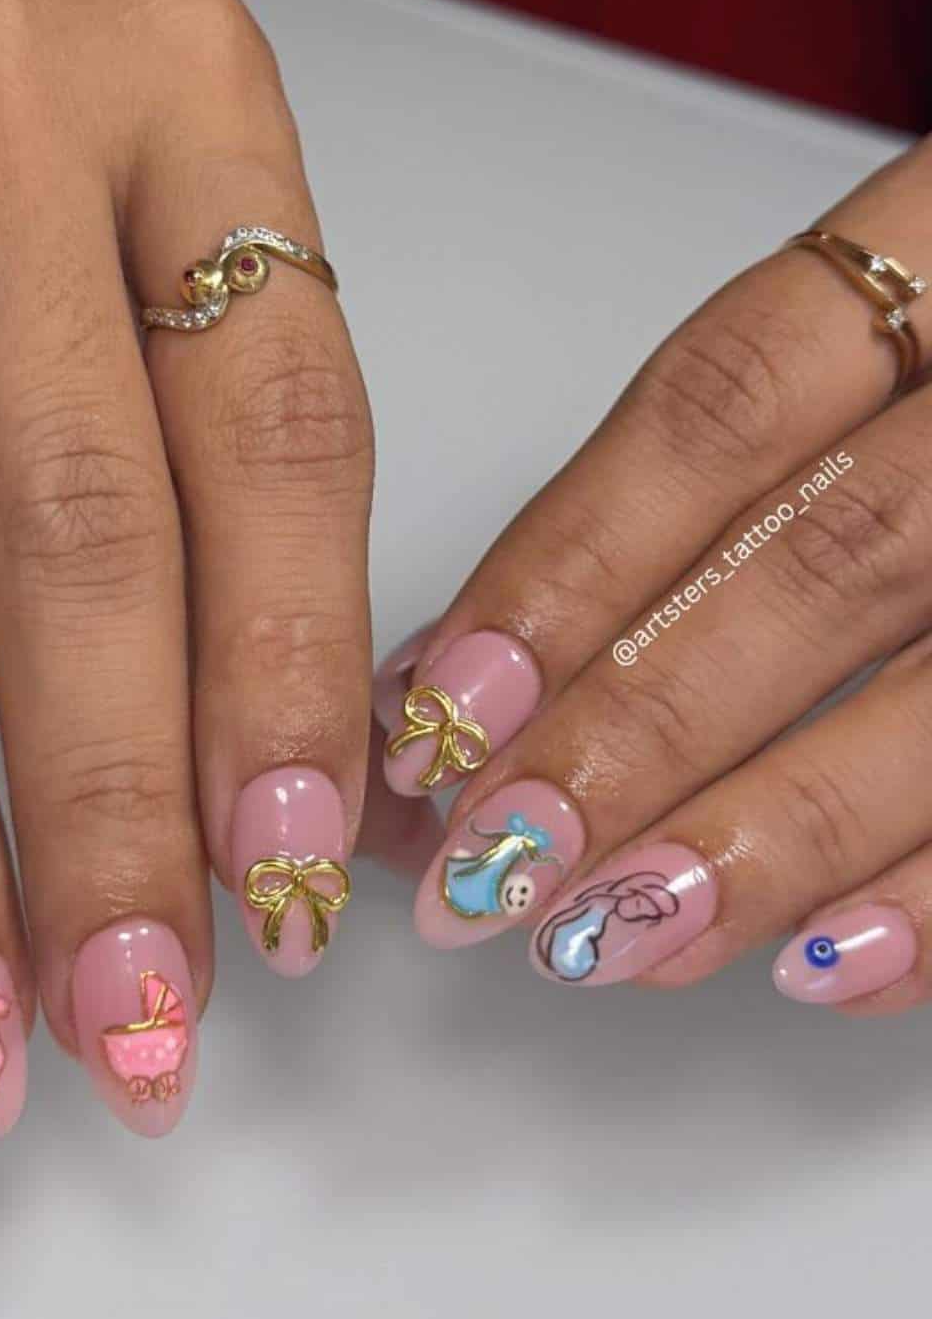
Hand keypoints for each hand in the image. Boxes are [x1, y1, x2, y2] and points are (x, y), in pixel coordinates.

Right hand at [0, 0, 372, 1132]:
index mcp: (186, 89)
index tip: (288, 889)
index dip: (288, 683)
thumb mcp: (195, 232)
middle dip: (104, 808)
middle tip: (133, 1019)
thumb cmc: (57, 148)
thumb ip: (241, 473)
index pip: (274, 432)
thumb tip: (261, 810)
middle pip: (68, 515)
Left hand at [375, 138, 931, 1010]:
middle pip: (833, 559)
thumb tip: (461, 665)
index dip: (578, 558)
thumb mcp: (867, 351)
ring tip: (617, 936)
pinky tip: (825, 968)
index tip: (451, 703)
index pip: (728, 401)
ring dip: (773, 835)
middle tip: (502, 859)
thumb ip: (689, 489)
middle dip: (648, 725)